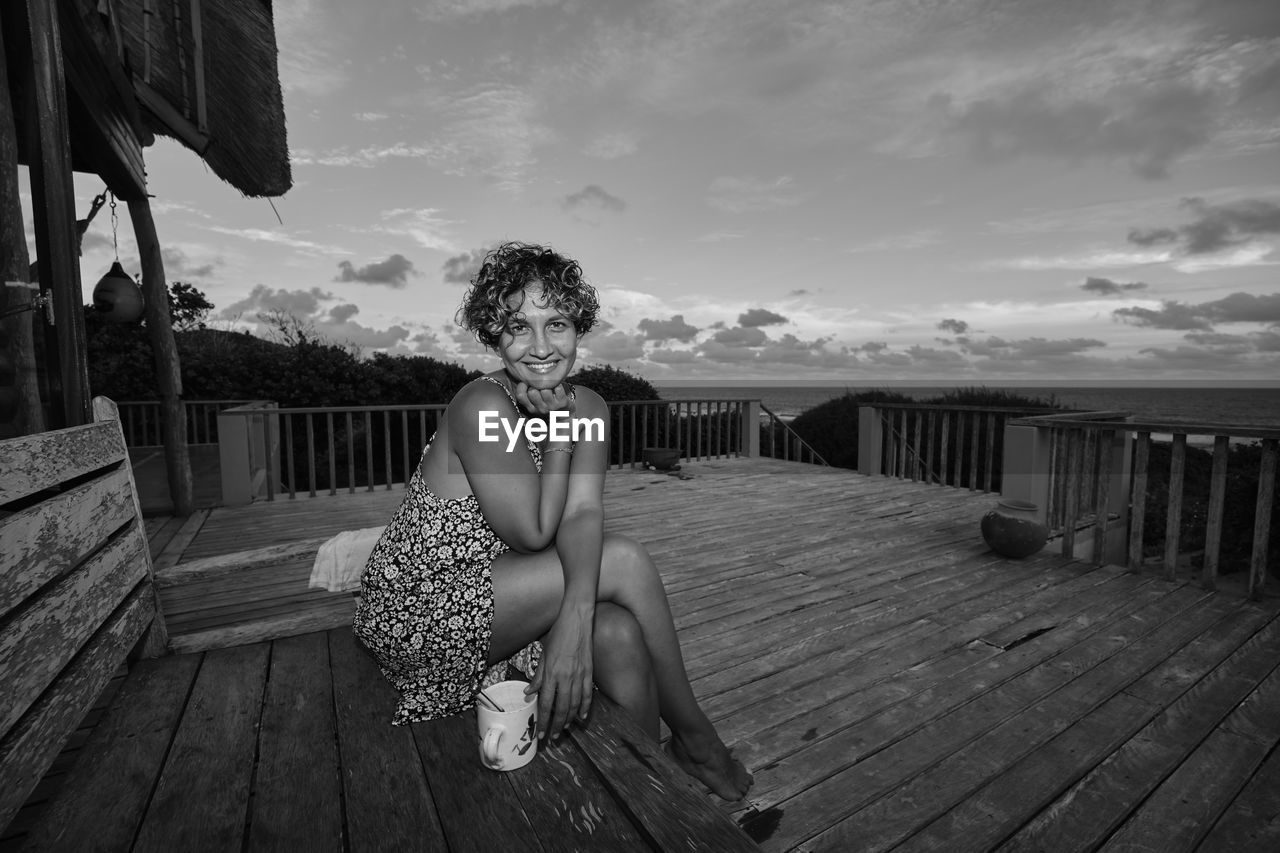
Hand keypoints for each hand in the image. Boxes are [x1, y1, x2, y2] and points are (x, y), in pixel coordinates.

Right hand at [514, 382, 574, 416]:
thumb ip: (527, 391)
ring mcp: (552, 407)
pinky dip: (558, 384)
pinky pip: (558, 388)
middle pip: (532, 392)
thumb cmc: (548, 403)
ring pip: (545, 390)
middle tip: (540, 383)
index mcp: (531, 408)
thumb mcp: (536, 401)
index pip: (520, 396)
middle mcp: (540, 409)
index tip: (526, 382)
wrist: (566, 414)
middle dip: (536, 384)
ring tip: (550, 385)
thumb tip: (522, 375)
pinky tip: (558, 386)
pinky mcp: (562, 403)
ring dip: (547, 384)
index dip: (521, 386)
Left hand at [525, 605, 592, 740]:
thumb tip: (529, 692)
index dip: (543, 721)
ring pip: (574, 704)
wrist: (577, 619)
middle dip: (556, 726)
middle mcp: (565, 677)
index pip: (545, 703)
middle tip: (552, 738)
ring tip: (564, 730)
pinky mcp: (589, 672)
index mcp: (551, 673)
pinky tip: (582, 716)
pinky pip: (587, 694)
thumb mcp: (543, 653)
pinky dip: (585, 707)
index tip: (540, 734)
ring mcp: (579, 675)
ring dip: (569, 720)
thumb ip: (538, 675)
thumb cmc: (558, 634)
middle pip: (561, 709)